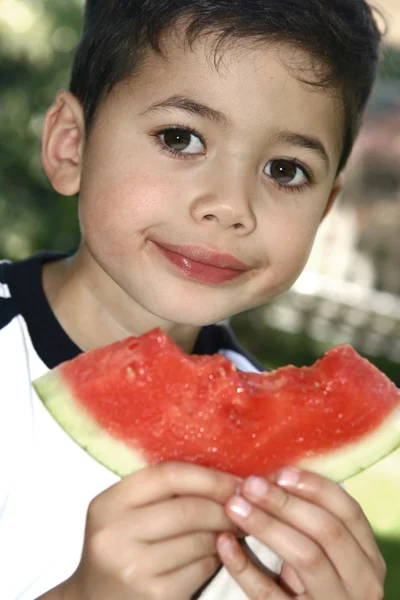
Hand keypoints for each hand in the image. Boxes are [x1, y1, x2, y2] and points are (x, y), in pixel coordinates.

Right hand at [62, 462, 240, 599]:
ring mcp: (135, 568)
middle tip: (246, 505)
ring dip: (225, 531)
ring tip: (236, 526)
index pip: (168, 475)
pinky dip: (217, 557)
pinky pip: (202, 567)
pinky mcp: (156, 595)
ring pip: (200, 539)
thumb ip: (161, 491)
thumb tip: (222, 476)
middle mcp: (116, 534)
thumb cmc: (119, 548)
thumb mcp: (124, 512)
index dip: (209, 476)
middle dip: (225, 506)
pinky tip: (218, 552)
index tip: (237, 480)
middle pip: (189, 509)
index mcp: (108, 504)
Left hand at [216, 468, 385, 598]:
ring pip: (305, 556)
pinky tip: (224, 543)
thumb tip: (273, 477)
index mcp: (367, 559)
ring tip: (235, 506)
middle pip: (326, 530)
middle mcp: (361, 584)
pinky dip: (244, 566)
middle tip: (250, 484)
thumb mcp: (327, 557)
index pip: (349, 512)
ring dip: (266, 525)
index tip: (281, 472)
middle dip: (285, 502)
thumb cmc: (311, 585)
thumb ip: (312, 523)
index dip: (315, 487)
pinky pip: (268, 594)